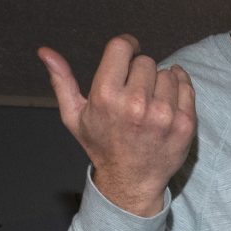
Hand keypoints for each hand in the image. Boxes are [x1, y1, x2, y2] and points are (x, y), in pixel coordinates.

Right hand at [39, 37, 196, 217]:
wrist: (130, 183)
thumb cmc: (102, 146)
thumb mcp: (74, 116)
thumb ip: (61, 81)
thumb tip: (45, 51)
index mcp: (106, 96)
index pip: (122, 47)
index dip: (127, 47)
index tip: (128, 55)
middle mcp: (136, 104)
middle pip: (146, 61)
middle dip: (140, 72)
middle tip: (135, 93)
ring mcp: (163, 115)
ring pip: (167, 73)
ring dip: (160, 83)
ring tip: (150, 104)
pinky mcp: (184, 124)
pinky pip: (186, 86)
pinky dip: (179, 88)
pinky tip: (167, 101)